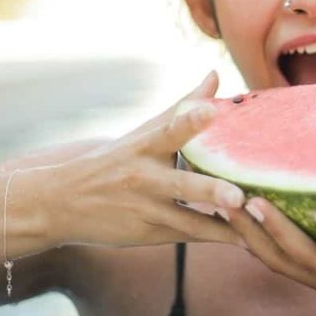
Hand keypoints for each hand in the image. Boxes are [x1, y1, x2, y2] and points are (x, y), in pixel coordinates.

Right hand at [32, 71, 243, 247]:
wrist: (62, 201)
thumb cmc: (117, 159)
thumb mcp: (144, 132)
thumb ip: (184, 106)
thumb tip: (216, 73)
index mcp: (146, 146)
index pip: (170, 129)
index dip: (191, 120)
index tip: (212, 111)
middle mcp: (146, 178)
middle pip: (183, 184)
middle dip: (212, 191)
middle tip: (239, 196)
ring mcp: (147, 209)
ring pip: (188, 220)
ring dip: (221, 227)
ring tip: (252, 233)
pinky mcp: (148, 234)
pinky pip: (187, 236)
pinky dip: (213, 237)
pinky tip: (245, 241)